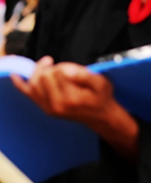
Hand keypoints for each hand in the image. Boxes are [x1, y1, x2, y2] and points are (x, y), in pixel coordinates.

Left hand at [12, 57, 138, 158]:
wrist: (100, 116)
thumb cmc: (101, 97)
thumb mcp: (102, 83)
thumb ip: (85, 75)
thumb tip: (67, 71)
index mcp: (71, 98)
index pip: (57, 72)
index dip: (64, 67)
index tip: (73, 69)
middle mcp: (57, 105)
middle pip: (43, 76)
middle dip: (52, 69)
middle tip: (64, 70)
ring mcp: (49, 108)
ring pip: (34, 82)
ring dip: (41, 72)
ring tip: (51, 69)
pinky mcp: (46, 108)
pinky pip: (28, 92)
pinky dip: (20, 82)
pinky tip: (15, 74)